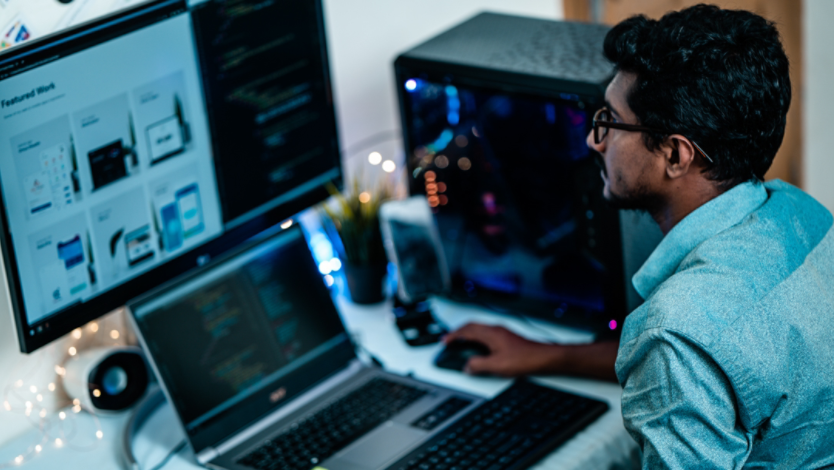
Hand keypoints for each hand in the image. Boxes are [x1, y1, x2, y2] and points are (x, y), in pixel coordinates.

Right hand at [443, 323, 561, 376]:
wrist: (544, 358)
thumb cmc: (525, 359)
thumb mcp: (496, 365)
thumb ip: (478, 365)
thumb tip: (467, 366)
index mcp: (491, 333)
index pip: (466, 330)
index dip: (453, 335)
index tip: (445, 341)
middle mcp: (496, 329)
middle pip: (472, 326)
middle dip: (459, 332)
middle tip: (450, 339)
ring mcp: (503, 332)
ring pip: (480, 329)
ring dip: (468, 334)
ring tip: (461, 342)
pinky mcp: (508, 337)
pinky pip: (487, 333)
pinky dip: (478, 337)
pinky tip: (480, 346)